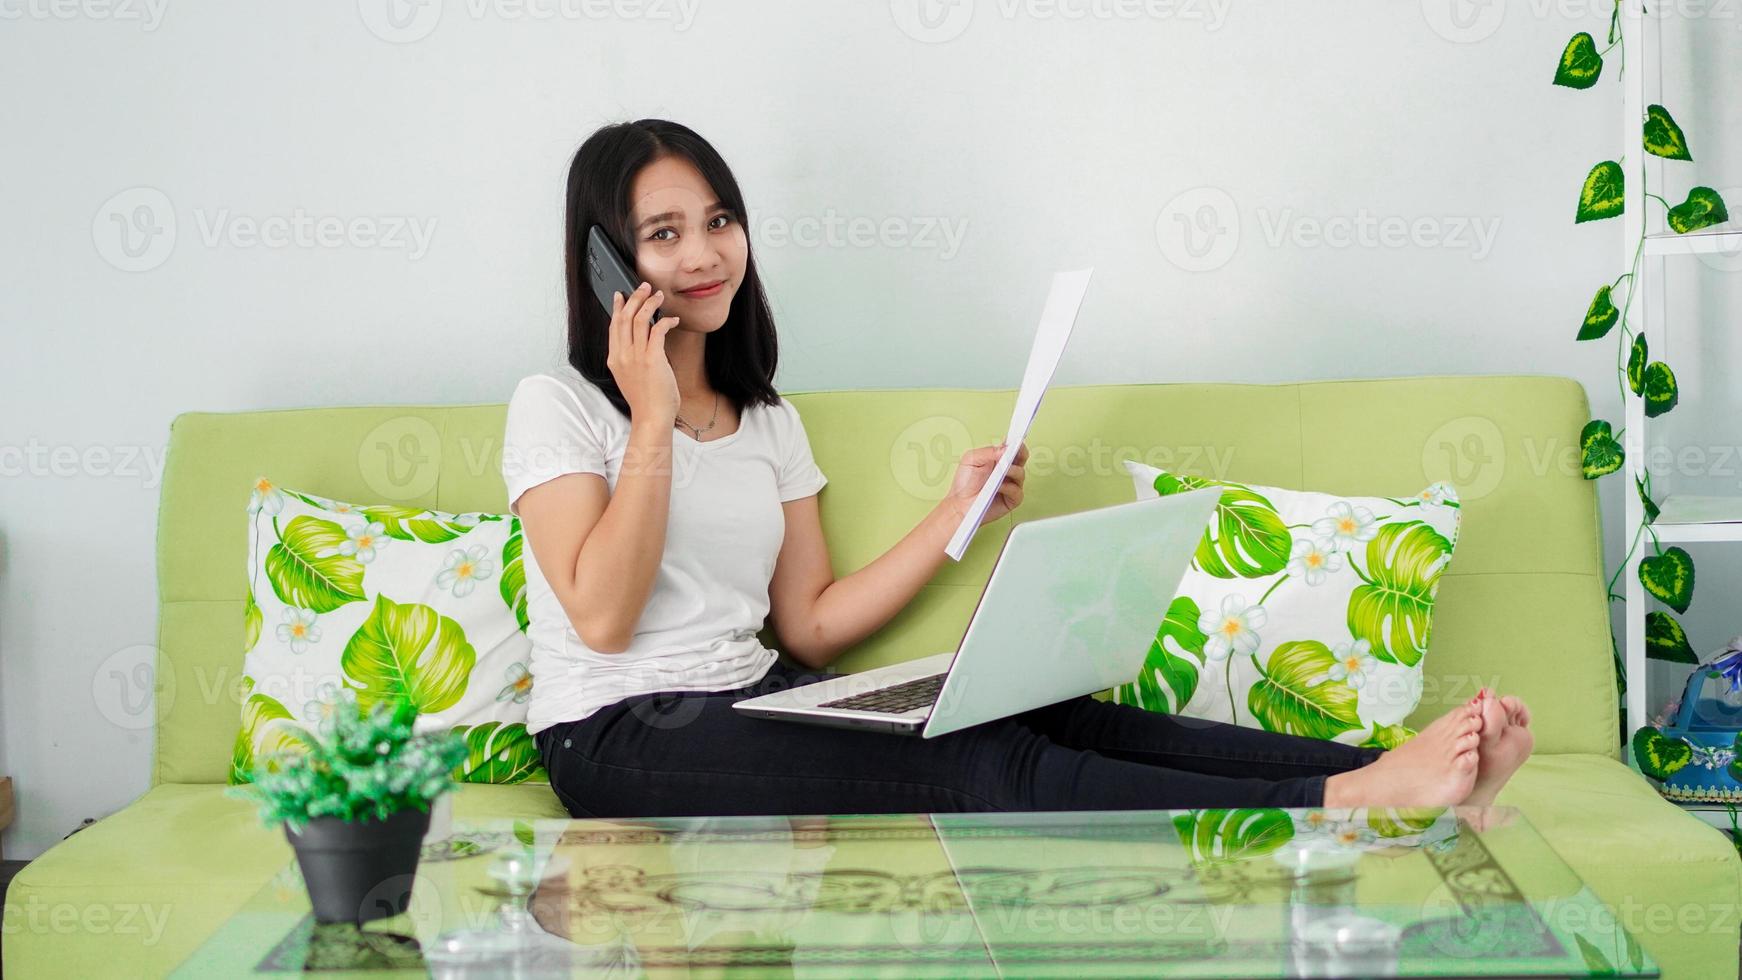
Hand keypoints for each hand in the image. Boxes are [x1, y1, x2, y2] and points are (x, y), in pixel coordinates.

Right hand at [605, 281, 680, 425]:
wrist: (651, 417)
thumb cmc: (646, 400)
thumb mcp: (631, 376)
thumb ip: (631, 358)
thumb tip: (643, 340)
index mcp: (614, 359)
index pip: (613, 326)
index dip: (617, 307)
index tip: (621, 295)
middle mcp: (622, 356)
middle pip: (624, 317)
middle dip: (634, 298)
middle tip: (644, 287)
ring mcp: (636, 357)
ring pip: (639, 319)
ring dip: (649, 304)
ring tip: (658, 296)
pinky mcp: (652, 359)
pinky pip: (657, 330)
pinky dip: (666, 321)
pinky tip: (673, 319)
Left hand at [945, 440, 1027, 525]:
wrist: (960, 503)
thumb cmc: (964, 483)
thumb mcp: (971, 459)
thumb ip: (988, 451)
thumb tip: (1005, 448)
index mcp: (998, 459)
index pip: (1013, 448)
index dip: (1017, 443)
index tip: (1017, 439)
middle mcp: (1007, 471)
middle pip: (1022, 458)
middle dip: (1019, 453)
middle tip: (1011, 453)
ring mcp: (1011, 484)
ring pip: (1021, 474)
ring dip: (1011, 470)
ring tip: (1000, 471)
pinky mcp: (1012, 499)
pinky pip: (1017, 491)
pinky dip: (1008, 487)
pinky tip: (999, 486)